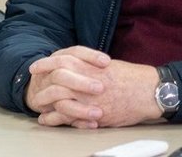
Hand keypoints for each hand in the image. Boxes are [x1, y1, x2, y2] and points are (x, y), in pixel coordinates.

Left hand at [27, 47, 162, 127]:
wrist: (149, 92)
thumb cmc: (132, 78)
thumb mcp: (107, 66)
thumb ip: (89, 65)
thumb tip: (75, 65)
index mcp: (90, 66)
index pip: (61, 60)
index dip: (46, 63)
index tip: (35, 66)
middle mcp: (87, 80)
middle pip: (56, 77)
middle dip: (41, 80)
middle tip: (32, 83)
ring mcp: (89, 98)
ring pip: (59, 98)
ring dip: (45, 101)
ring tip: (36, 103)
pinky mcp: (94, 114)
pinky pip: (68, 117)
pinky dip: (54, 119)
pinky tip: (46, 119)